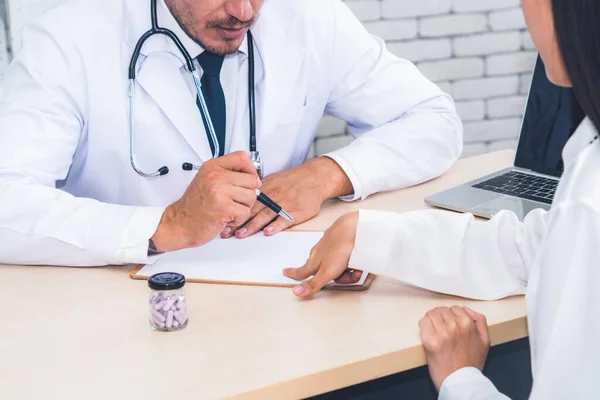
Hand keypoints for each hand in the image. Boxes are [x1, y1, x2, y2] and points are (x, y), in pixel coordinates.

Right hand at [151, 151, 260, 251]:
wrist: (179, 224)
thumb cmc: (194, 207)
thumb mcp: (207, 181)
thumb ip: (227, 175)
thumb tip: (254, 177)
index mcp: (212, 167)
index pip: (242, 157)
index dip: (251, 170)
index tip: (248, 181)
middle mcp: (215, 176)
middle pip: (251, 180)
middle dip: (247, 194)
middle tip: (234, 202)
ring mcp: (219, 191)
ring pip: (251, 197)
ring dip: (243, 208)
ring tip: (228, 211)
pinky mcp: (224, 208)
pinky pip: (245, 212)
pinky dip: (238, 220)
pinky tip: (226, 219)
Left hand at [221, 157, 353, 238]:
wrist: (315, 177)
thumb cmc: (294, 180)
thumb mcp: (273, 179)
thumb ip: (258, 190)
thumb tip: (241, 196)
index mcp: (265, 188)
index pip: (245, 201)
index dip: (232, 210)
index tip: (221, 219)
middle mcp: (273, 196)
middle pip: (252, 210)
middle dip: (237, 222)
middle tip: (225, 232)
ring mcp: (285, 204)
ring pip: (266, 215)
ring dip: (252, 226)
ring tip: (241, 234)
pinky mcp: (297, 211)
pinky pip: (286, 219)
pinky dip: (277, 226)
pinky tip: (269, 232)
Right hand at [282, 211, 361, 295]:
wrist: (352, 228)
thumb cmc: (339, 250)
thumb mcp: (326, 272)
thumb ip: (313, 283)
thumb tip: (296, 292)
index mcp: (313, 261)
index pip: (301, 271)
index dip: (293, 273)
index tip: (285, 271)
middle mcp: (319, 253)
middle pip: (324, 271)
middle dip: (339, 277)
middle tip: (352, 275)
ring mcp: (329, 246)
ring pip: (336, 264)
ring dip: (348, 269)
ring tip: (358, 268)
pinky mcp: (340, 241)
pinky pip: (345, 255)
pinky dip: (352, 259)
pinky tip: (359, 258)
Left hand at [419, 306, 489, 391]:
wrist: (460, 381)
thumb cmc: (471, 362)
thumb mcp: (484, 340)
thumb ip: (480, 321)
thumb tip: (466, 308)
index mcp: (468, 324)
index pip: (454, 308)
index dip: (452, 316)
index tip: (450, 324)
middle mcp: (454, 326)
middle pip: (441, 310)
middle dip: (441, 317)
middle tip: (441, 328)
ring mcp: (441, 333)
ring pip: (431, 314)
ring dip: (432, 320)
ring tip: (435, 331)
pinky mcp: (429, 340)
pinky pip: (423, 322)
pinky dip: (424, 325)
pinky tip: (429, 334)